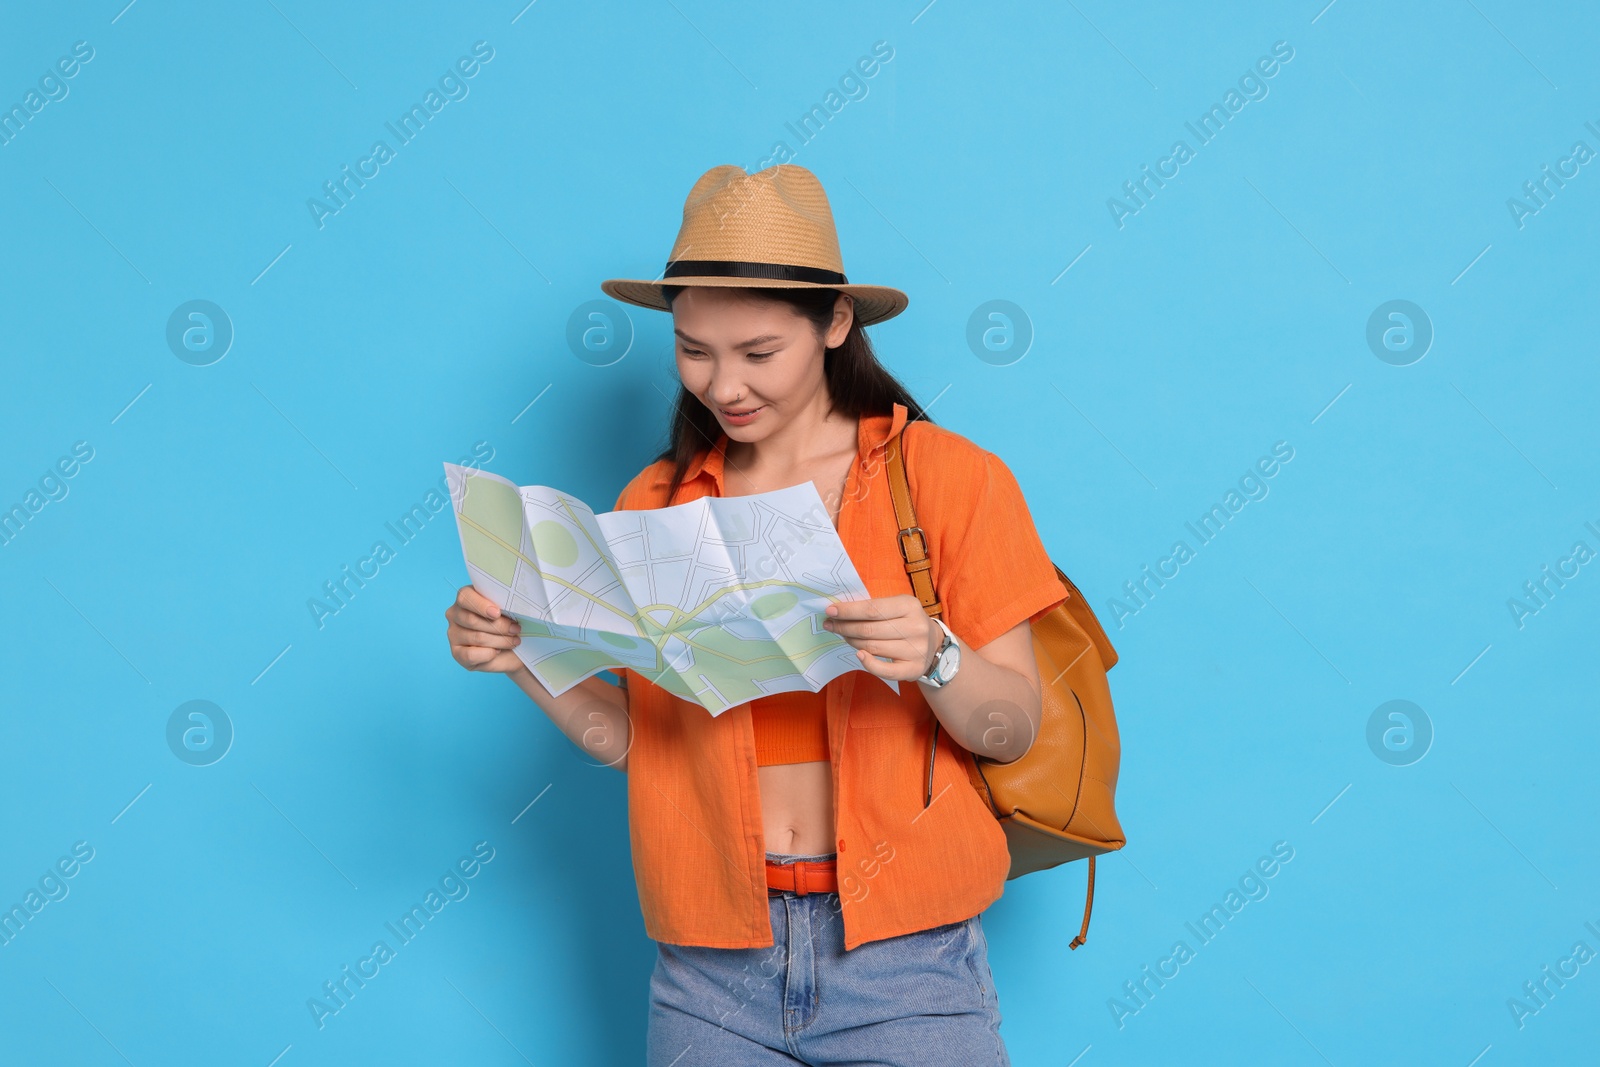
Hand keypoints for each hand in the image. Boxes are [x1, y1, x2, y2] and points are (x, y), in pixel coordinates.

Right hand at [445, 584, 524, 672]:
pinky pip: (471, 655)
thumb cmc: (509, 624)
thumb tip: (510, 604)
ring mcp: (453, 634)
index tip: (497, 613)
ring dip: (500, 640)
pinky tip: (498, 651)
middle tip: (515, 629)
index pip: (465, 597)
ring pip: (477, 637)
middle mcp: (455, 614)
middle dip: (499, 626)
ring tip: (514, 640)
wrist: (512, 649)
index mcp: (465, 597)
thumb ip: (504, 604)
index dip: (481, 605)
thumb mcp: (509, 610)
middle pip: (472, 620)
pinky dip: (488, 654)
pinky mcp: (457, 653)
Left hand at [822, 594, 940, 681]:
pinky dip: (868, 663)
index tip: (830, 611)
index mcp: (909, 606)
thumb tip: (840, 611)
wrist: (934, 644)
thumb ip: (874, 607)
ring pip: (873, 647)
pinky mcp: (913, 669)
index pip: (872, 609)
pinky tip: (858, 655)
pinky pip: (884, 670)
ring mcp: (916, 650)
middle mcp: (915, 627)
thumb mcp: (897, 606)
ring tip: (843, 636)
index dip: (848, 611)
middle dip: (845, 627)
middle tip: (830, 625)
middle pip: (870, 629)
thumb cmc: (907, 621)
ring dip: (852, 642)